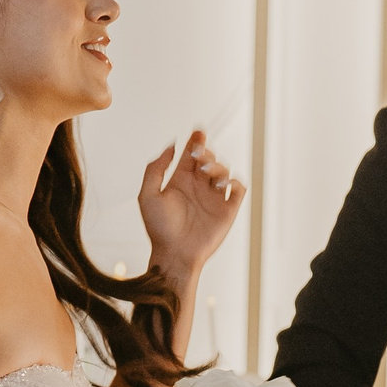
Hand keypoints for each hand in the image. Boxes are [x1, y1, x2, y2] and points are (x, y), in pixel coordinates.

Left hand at [139, 129, 245, 286]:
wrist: (174, 254)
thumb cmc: (159, 229)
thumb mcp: (148, 195)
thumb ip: (156, 169)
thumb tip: (171, 147)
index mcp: (181, 181)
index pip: (192, 155)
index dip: (196, 141)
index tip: (198, 132)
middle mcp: (199, 187)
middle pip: (209, 159)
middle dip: (206, 152)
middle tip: (199, 157)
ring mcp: (214, 198)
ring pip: (224, 170)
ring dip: (218, 166)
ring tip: (206, 172)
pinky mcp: (227, 210)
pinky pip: (238, 189)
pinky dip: (234, 182)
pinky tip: (223, 184)